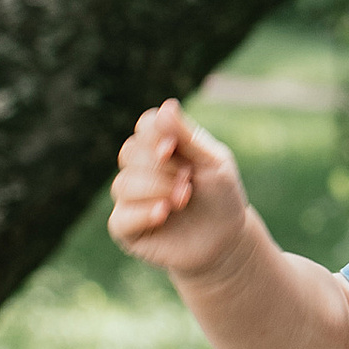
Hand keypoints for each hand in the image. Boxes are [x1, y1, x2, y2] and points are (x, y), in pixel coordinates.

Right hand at [108, 99, 247, 278]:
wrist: (227, 241)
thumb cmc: (222, 197)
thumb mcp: (214, 163)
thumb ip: (188, 137)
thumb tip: (165, 107)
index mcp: (162, 147)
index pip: (145, 126)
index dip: (155, 134)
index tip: (173, 148)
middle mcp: (141, 169)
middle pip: (130, 152)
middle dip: (162, 167)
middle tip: (189, 180)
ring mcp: (130, 199)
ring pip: (123, 183)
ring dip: (158, 189)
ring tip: (184, 198)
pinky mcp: (126, 228)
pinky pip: (121, 217)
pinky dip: (143, 213)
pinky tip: (164, 213)